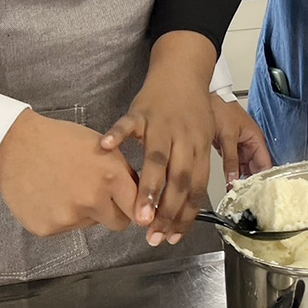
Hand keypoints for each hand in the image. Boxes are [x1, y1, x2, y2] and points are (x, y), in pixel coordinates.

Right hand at [0, 109, 137, 235]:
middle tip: (101, 197)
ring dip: (87, 212)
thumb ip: (123, 173)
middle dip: (115, 213)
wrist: (16, 145)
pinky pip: (66, 228)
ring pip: (91, 224)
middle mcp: (93, 200)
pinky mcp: (48, 228)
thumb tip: (139, 196)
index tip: (140, 213)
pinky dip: (62, 216)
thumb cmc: (61, 141)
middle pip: (119, 223)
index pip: (139, 209)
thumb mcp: (103, 148)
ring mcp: (69, 217)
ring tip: (68, 187)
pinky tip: (52, 195)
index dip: (140, 210)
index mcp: (111, 176)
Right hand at [101, 61, 215, 245]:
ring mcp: (162, 124)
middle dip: (168, 209)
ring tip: (140, 213)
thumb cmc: (190, 110)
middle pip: (179, 177)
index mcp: (199, 147)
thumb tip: (185, 209)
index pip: (196, 186)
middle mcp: (184, 138)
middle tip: (154, 234)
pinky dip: (117, 134)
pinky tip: (106, 148)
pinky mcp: (141, 111)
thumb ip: (193, 170)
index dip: (186, 213)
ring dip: (149, 187)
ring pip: (157, 157)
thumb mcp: (201, 138)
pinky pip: (127, 123)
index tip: (173, 236)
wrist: (182, 71)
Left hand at [211, 96, 271, 185]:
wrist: (209, 99)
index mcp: (256, 139)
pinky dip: (232, 174)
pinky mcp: (231, 148)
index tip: (259, 194)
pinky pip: (235, 165)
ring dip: (241, 179)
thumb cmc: (222, 109)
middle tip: (245, 197)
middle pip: (257, 169)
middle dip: (252, 183)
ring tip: (236, 193)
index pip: (266, 165)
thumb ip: (230, 160)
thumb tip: (233, 180)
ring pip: (245, 169)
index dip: (264, 180)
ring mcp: (241, 147)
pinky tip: (229, 183)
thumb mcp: (227, 136)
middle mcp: (251, 144)